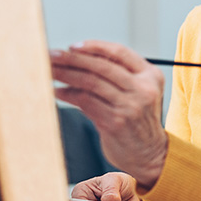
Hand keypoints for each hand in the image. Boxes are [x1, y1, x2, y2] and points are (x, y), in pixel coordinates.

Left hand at [51, 40, 167, 185]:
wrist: (149, 154)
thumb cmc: (138, 121)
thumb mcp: (138, 93)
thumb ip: (116, 76)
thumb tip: (77, 59)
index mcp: (151, 76)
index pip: (119, 52)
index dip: (94, 47)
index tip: (72, 47)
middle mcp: (143, 89)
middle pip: (101, 65)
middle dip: (73, 59)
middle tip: (52, 55)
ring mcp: (130, 106)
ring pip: (91, 82)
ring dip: (66, 75)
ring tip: (50, 71)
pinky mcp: (116, 122)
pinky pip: (86, 101)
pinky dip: (69, 95)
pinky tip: (58, 92)